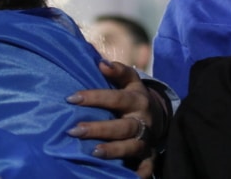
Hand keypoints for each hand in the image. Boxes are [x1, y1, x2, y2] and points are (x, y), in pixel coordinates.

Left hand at [66, 61, 159, 176]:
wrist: (159, 118)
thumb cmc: (134, 97)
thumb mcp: (130, 82)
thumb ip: (118, 71)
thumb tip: (101, 63)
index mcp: (137, 100)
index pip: (116, 98)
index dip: (94, 97)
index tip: (71, 98)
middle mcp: (143, 121)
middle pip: (123, 125)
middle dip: (99, 129)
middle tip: (75, 130)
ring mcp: (146, 140)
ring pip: (131, 146)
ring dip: (113, 150)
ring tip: (93, 152)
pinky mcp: (149, 157)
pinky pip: (146, 168)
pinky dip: (138, 174)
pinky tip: (125, 177)